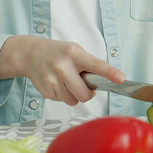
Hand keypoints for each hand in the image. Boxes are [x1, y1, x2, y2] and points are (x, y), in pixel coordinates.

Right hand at [0, 35, 123, 105]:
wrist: (31, 54)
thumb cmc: (58, 52)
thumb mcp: (74, 51)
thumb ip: (89, 64)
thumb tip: (106, 81)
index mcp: (73, 53)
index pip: (95, 65)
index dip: (109, 73)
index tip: (121, 79)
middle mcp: (62, 66)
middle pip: (84, 94)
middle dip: (88, 93)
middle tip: (85, 85)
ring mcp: (52, 79)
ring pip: (73, 100)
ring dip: (74, 94)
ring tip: (67, 81)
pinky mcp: (45, 90)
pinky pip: (63, 101)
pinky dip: (63, 95)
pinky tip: (57, 83)